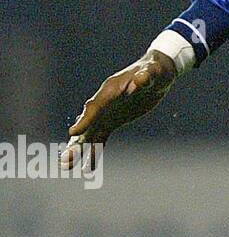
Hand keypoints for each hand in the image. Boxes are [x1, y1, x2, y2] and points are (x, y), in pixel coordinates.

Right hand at [61, 50, 177, 171]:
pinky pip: (100, 138)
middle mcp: (103, 103)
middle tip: (65, 157)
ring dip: (78, 149)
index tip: (74, 132)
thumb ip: (146, 77)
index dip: (85, 119)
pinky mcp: (112, 121)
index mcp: (110, 90)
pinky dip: (94, 151)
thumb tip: (142, 79)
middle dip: (76, 141)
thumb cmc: (153, 70)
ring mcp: (106, 113)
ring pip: (89, 134)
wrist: (155, 73)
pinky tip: (88, 167)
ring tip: (66, 165)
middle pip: (86, 124)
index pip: (95, 106)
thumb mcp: (152, 72)